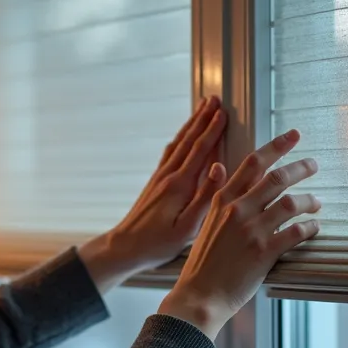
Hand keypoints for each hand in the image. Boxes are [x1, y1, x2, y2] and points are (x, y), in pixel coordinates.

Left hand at [79, 97, 227, 291]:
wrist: (125, 247)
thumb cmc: (157, 243)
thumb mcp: (187, 228)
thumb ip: (205, 198)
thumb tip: (219, 170)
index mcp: (179, 186)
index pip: (199, 150)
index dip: (212, 130)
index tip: (223, 113)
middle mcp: (168, 176)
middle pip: (188, 140)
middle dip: (202, 119)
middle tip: (213, 100)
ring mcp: (160, 178)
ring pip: (178, 143)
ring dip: (191, 125)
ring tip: (201, 109)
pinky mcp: (155, 184)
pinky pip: (170, 153)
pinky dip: (179, 139)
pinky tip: (182, 137)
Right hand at [159, 129, 321, 338]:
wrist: (199, 295)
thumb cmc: (204, 263)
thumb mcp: (205, 222)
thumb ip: (220, 199)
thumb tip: (224, 173)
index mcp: (223, 200)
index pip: (253, 163)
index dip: (276, 146)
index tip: (292, 136)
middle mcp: (238, 210)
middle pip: (277, 177)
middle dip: (301, 167)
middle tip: (313, 164)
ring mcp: (251, 230)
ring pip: (291, 203)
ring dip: (310, 200)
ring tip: (317, 202)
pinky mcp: (264, 251)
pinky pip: (296, 232)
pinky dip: (310, 227)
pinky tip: (314, 227)